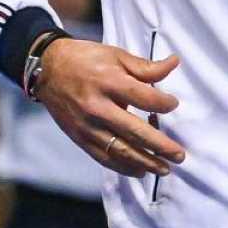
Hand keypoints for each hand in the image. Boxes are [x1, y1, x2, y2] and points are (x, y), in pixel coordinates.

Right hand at [39, 39, 184, 178]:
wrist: (47, 69)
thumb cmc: (87, 60)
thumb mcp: (117, 55)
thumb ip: (146, 66)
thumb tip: (174, 63)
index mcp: (109, 82)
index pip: (144, 98)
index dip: (163, 104)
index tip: (173, 104)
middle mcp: (97, 107)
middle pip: (134, 131)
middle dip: (160, 146)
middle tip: (179, 155)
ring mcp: (87, 125)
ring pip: (119, 149)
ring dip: (144, 162)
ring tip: (164, 169)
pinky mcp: (79, 137)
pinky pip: (102, 156)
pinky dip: (121, 167)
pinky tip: (139, 171)